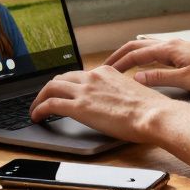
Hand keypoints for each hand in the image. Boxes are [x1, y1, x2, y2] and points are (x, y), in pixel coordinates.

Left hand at [29, 65, 179, 143]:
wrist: (153, 114)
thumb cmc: (149, 109)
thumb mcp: (131, 92)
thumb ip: (117, 92)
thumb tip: (115, 102)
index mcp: (105, 72)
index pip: (79, 75)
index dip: (67, 84)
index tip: (63, 91)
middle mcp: (92, 77)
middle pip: (61, 78)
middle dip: (50, 89)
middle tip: (45, 99)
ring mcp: (84, 90)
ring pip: (51, 87)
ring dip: (40, 98)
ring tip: (36, 108)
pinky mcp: (79, 107)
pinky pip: (50, 104)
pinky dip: (39, 109)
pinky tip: (37, 116)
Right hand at [104, 38, 189, 92]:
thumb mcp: (186, 80)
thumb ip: (159, 78)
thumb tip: (136, 79)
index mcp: (169, 49)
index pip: (135, 54)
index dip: (118, 63)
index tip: (104, 72)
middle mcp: (171, 44)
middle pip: (137, 46)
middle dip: (120, 55)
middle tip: (105, 67)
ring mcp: (178, 46)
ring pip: (147, 47)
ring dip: (131, 54)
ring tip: (120, 65)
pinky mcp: (185, 52)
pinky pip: (157, 51)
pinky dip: (144, 56)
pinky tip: (145, 65)